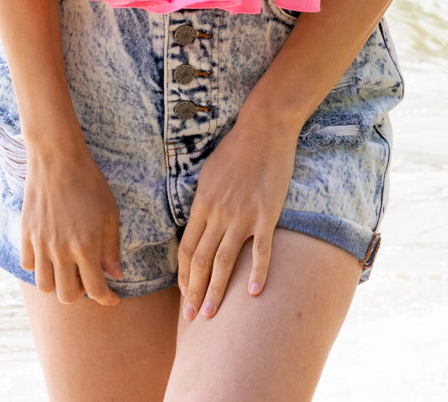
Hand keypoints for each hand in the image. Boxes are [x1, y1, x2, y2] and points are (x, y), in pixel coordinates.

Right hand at [20, 144, 122, 306]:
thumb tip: (115, 274)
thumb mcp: (110, 212)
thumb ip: (111, 247)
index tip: (112, 298)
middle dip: (81, 293)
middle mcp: (62, 250)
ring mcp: (41, 243)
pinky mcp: (26, 234)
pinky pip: (27, 264)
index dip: (107, 299)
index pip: (96, 290)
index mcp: (86, 246)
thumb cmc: (89, 182)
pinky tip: (49, 253)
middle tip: (88, 278)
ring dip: (57, 283)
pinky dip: (39, 266)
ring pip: (44, 285)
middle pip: (66, 296)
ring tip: (67, 269)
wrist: (57, 158)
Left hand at [178, 113, 297, 320]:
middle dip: (193, 292)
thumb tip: (197, 226)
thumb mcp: (207, 174)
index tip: (183, 295)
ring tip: (212, 314)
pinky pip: (260, 251)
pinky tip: (253, 293)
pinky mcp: (266, 215)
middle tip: (192, 317)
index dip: (182, 276)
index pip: (185, 248)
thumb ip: (202, 202)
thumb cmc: (235, 149)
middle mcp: (218, 213)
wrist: (264, 130)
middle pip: (200, 261)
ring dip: (216, 291)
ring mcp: (242, 216)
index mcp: (202, 203)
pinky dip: (256, 273)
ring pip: (224, 262)